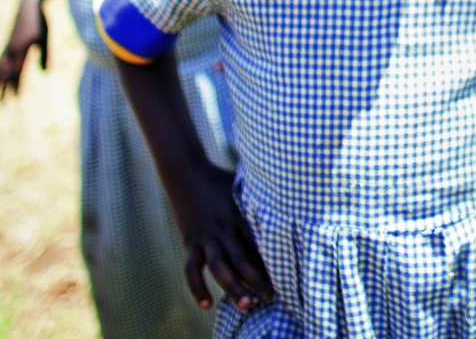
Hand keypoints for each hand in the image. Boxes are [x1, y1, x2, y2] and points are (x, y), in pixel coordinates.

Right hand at [0, 0, 49, 98]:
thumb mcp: (44, 38)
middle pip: (6, 73)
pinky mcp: (7, 42)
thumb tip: (45, 74)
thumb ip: (44, 55)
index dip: (17, 85)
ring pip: (0, 68)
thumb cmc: (40, 21)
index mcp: (20, 49)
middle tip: (3, 104)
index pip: (18, 72)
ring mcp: (7, 46)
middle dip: (5, 88)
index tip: (16, 98)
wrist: (28, 4)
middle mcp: (11, 50)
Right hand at [177, 163, 274, 311]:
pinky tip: (206, 305)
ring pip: (220, 266)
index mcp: (241, 214)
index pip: (260, 242)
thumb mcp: (244, 186)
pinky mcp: (191, 242)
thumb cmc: (221, 180)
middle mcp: (225, 228)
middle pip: (244, 258)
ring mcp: (207, 236)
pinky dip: (197, 287)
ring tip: (247, 304)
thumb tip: (287, 201)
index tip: (290, 275)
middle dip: (259, 280)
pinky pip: (192, 268)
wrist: (186, 171)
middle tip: (274, 297)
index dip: (274, 259)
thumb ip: (260, 199)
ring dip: (233, 287)